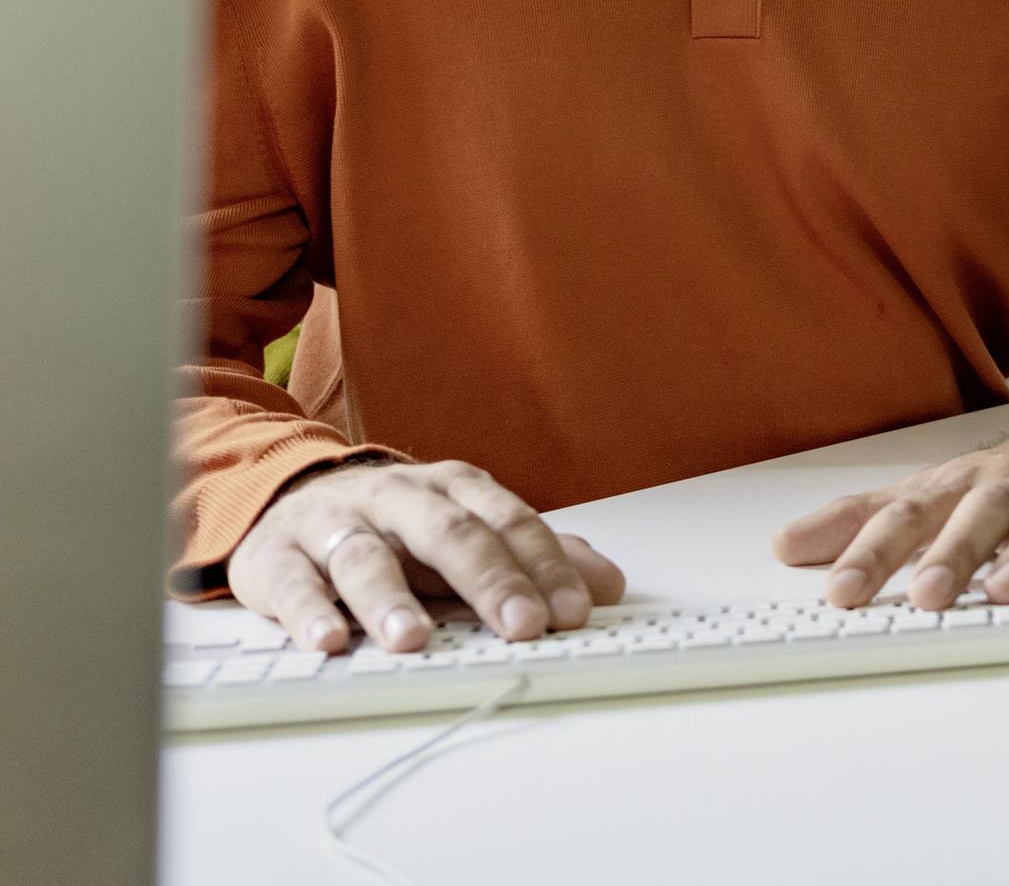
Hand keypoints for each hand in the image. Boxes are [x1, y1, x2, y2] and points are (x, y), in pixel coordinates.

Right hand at [230, 458, 625, 654]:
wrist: (289, 498)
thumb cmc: (394, 525)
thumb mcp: (468, 531)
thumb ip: (535, 557)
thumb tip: (608, 586)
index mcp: (454, 489)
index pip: (510, 523)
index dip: (546, 566)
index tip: (575, 610)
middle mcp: (398, 498)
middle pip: (449, 533)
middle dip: (489, 580)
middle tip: (522, 624)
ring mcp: (335, 524)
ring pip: (366, 557)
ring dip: (391, 599)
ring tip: (413, 639)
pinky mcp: (276, 557)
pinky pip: (292, 584)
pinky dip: (308, 612)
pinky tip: (327, 642)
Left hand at [772, 413, 1008, 611]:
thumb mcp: (934, 490)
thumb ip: (864, 518)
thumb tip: (787, 545)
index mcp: (959, 485)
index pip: (909, 514)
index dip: (874, 552)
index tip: (840, 592)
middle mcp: (1008, 489)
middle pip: (978, 513)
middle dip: (953, 553)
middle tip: (926, 596)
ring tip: (1004, 593)